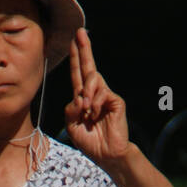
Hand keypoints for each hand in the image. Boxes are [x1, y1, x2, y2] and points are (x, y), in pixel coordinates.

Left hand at [64, 28, 130, 166]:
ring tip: (87, 110)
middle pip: (88, 67)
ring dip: (86, 93)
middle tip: (80, 32)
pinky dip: (95, 104)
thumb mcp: (72, 126)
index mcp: (82, 98)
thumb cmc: (90, 142)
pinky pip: (101, 93)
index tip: (73, 40)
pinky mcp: (115, 101)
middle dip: (84, 49)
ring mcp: (105, 96)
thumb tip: (79, 96)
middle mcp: (94, 94)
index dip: (76, 57)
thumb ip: (70, 109)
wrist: (107, 154)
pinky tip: (95, 115)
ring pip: (93, 79)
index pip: (78, 74)